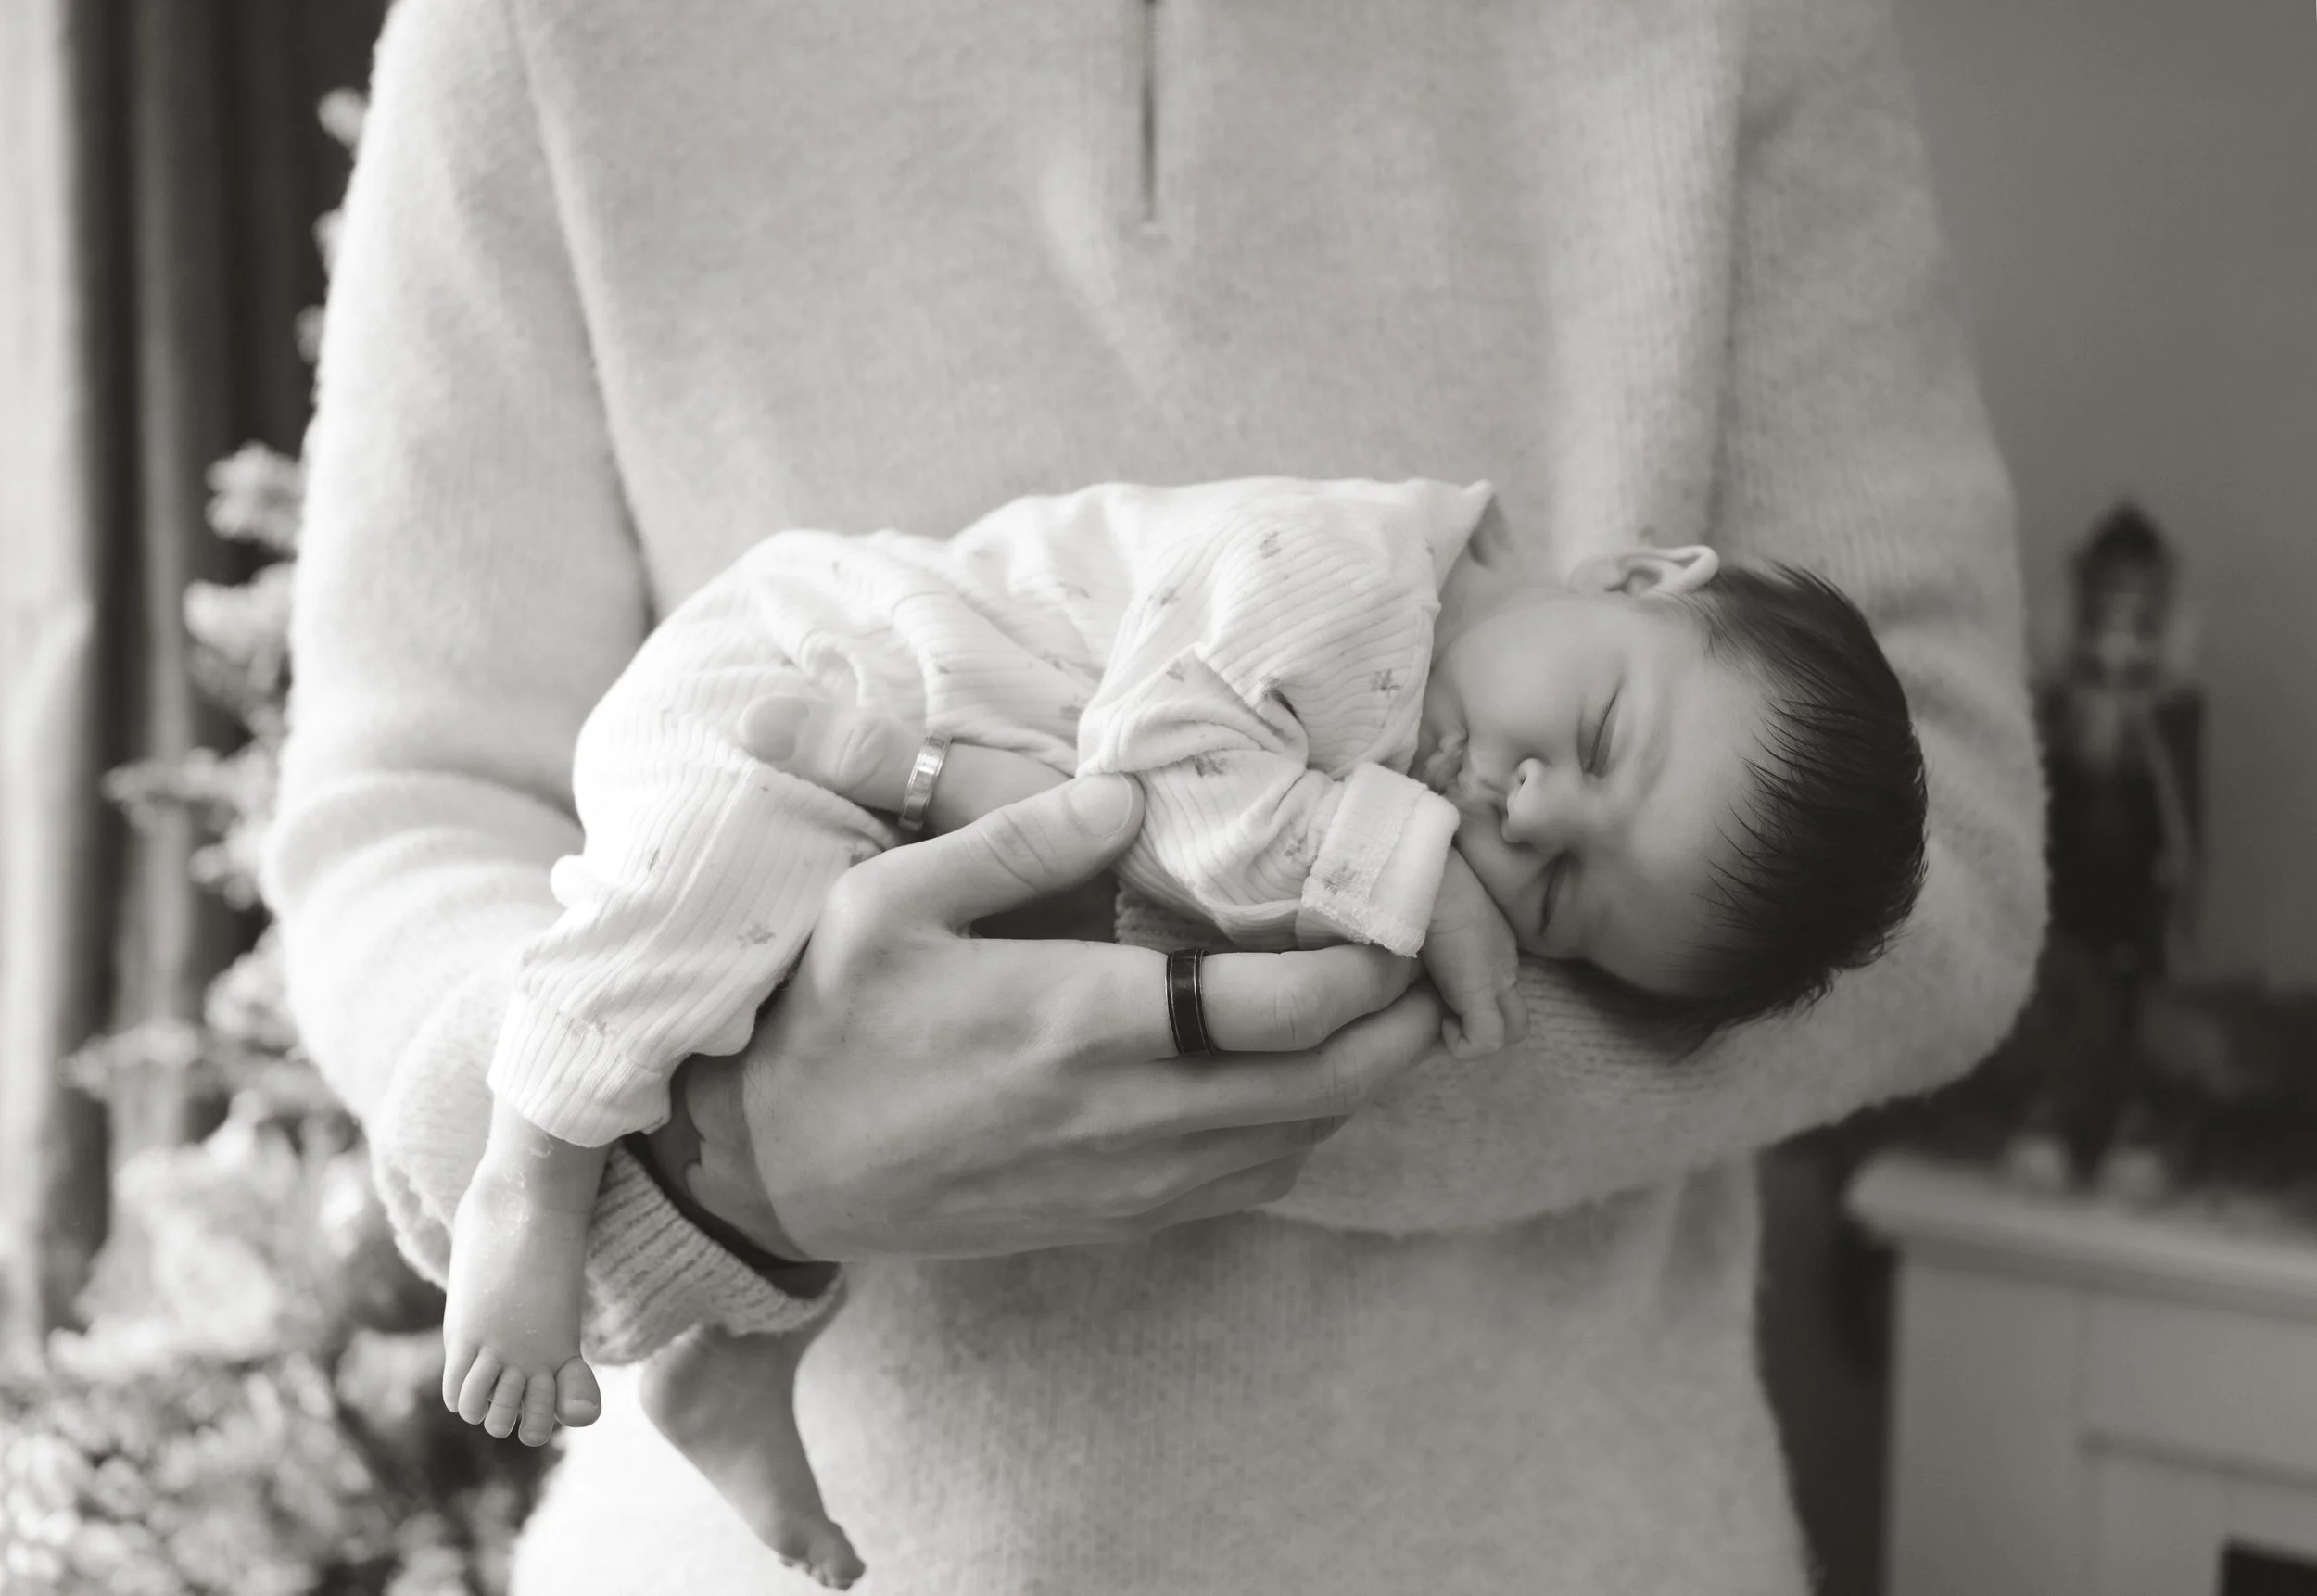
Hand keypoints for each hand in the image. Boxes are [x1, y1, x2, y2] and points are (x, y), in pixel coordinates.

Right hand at [647, 711, 1440, 1262]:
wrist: (773, 1171)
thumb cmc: (825, 1023)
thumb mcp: (887, 903)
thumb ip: (1014, 842)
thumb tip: (1126, 794)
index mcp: (1079, 1025)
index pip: (1278, 1006)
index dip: (1367, 962)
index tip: (1398, 909)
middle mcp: (1126, 1116)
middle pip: (1327, 1086)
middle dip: (1405, 1024)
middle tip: (1435, 956)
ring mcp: (1129, 1181)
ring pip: (1303, 1140)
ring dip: (1364, 1077)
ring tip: (1385, 1002)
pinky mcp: (1118, 1219)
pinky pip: (1252, 1181)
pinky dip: (1305, 1126)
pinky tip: (1300, 1072)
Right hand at [1421, 850, 1527, 1060]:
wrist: (1418, 867)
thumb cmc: (1413, 881)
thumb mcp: (1420, 912)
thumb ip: (1424, 935)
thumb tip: (1394, 954)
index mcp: (1490, 941)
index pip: (1500, 987)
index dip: (1471, 1002)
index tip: (1433, 993)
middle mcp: (1501, 962)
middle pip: (1517, 1014)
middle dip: (1482, 1023)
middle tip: (1440, 1012)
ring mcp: (1496, 977)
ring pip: (1511, 1031)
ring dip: (1471, 1034)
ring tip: (1436, 1017)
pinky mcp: (1479, 990)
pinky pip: (1486, 1042)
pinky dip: (1460, 1044)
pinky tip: (1437, 1021)